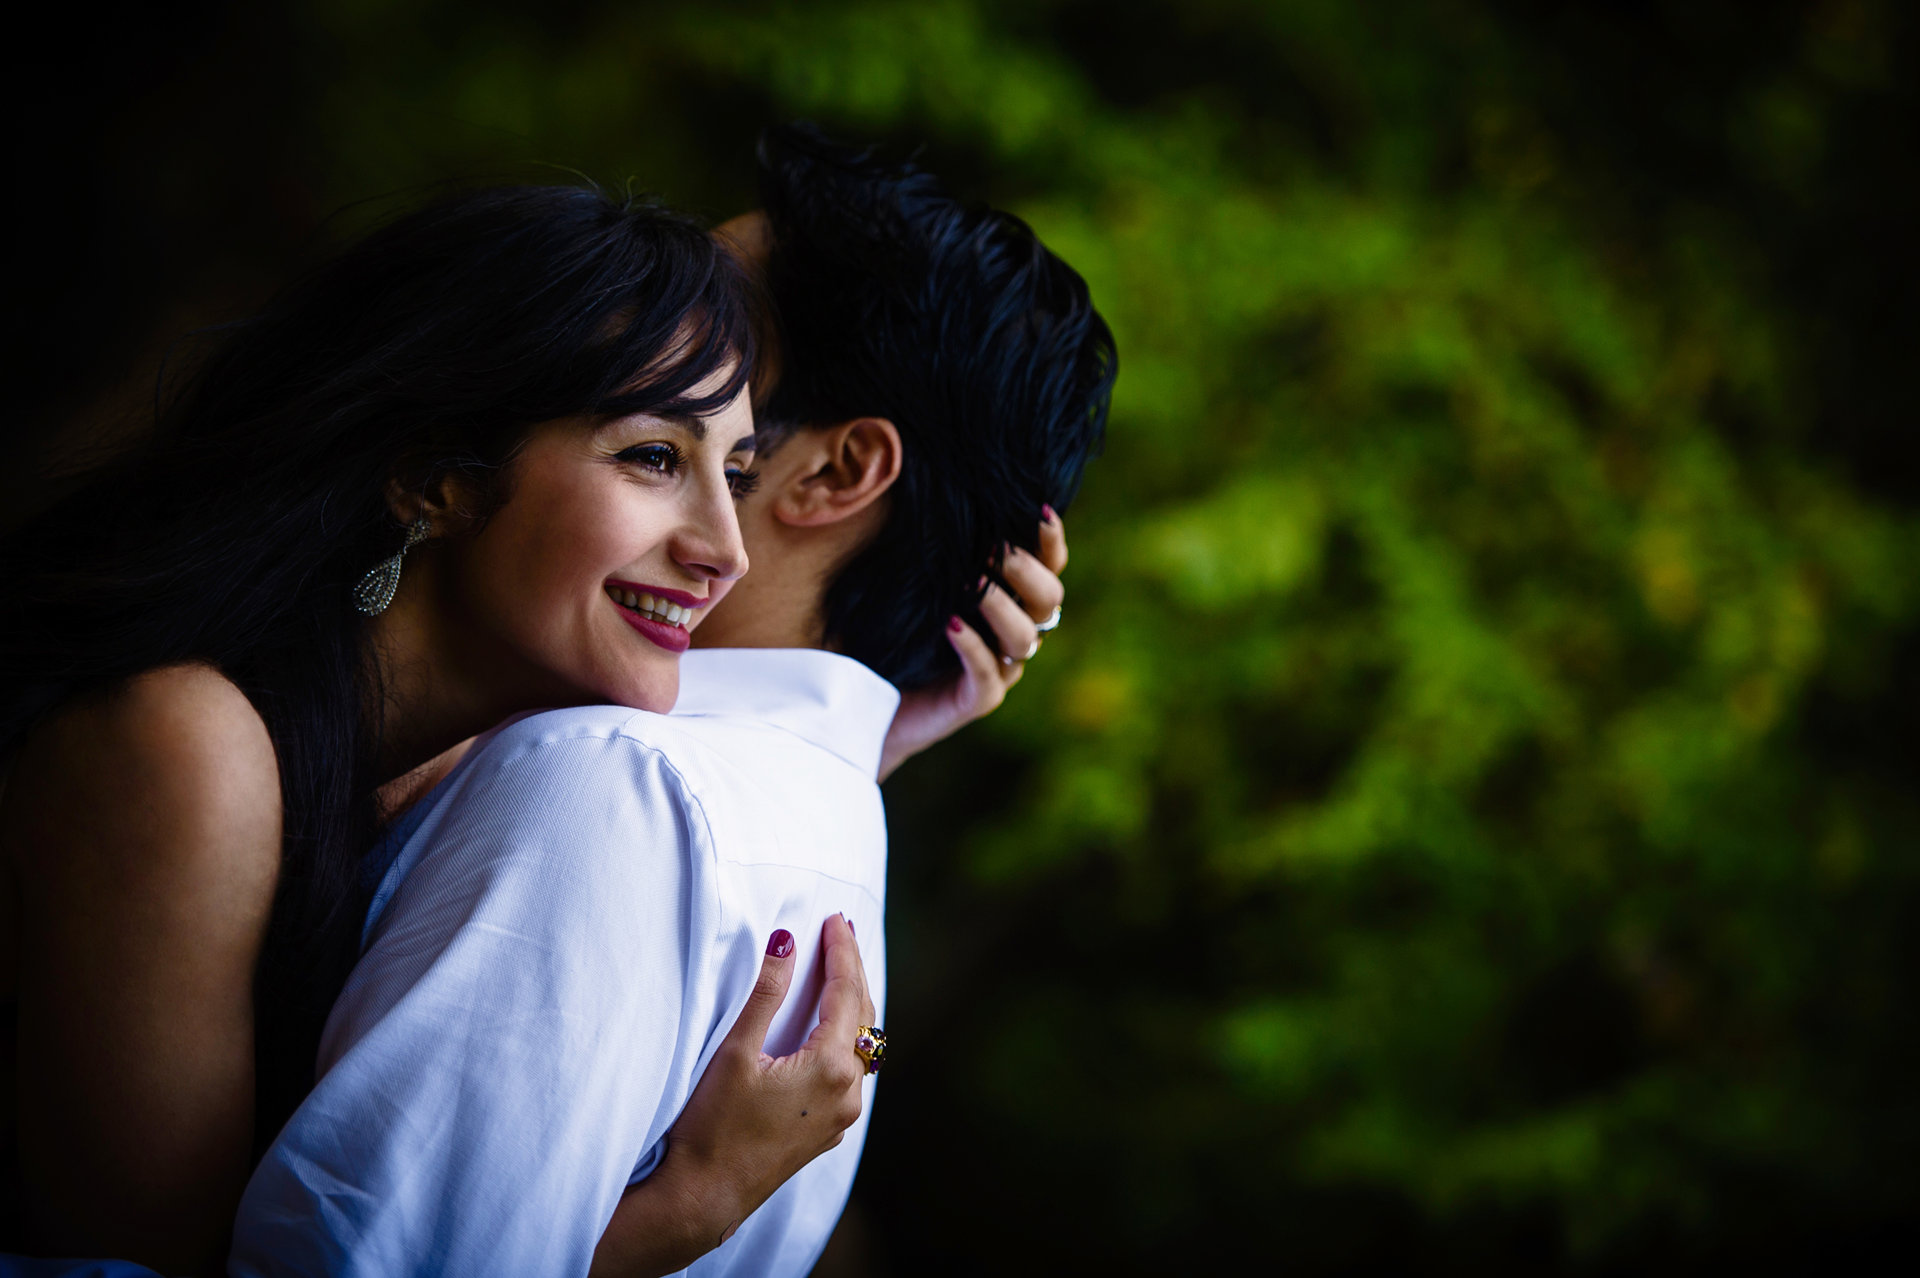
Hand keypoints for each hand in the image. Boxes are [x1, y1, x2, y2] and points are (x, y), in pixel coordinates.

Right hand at [590, 914, 876, 1276]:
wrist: (702, 1197)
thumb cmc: (711, 1126)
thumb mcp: (736, 1051)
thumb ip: (766, 993)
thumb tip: (786, 942)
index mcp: (831, 1068)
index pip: (846, 992)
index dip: (842, 951)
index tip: (835, 919)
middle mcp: (848, 1094)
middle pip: (863, 1016)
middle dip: (852, 971)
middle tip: (842, 932)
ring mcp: (840, 1117)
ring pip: (860, 1047)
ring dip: (852, 1006)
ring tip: (841, 970)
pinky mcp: (826, 1132)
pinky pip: (849, 1073)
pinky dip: (844, 1039)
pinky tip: (832, 1027)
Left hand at [878, 507, 1068, 779]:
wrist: (868, 701)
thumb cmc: (892, 629)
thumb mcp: (914, 580)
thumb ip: (937, 547)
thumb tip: (935, 493)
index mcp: (1011, 600)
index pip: (1049, 566)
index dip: (1050, 540)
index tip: (1037, 510)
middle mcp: (1012, 634)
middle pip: (1049, 601)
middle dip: (1025, 570)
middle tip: (992, 548)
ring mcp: (998, 670)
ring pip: (1024, 638)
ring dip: (1000, 605)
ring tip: (968, 584)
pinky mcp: (975, 702)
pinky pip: (988, 677)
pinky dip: (974, 648)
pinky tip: (950, 624)